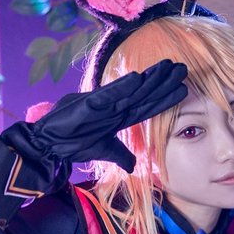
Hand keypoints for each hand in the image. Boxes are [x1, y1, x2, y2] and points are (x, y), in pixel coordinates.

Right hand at [26, 59, 187, 172]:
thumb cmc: (74, 143)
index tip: (183, 88)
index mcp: (119, 117)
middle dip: (163, 81)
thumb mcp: (105, 151)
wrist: (49, 144)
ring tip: (168, 66)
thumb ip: (121, 156)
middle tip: (183, 68)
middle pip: (144, 93)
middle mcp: (114, 107)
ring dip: (150, 78)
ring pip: (131, 90)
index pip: (148, 106)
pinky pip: (108, 94)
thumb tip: (134, 166)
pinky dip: (122, 87)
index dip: (165, 97)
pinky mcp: (88, 104)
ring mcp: (102, 103)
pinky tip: (138, 77)